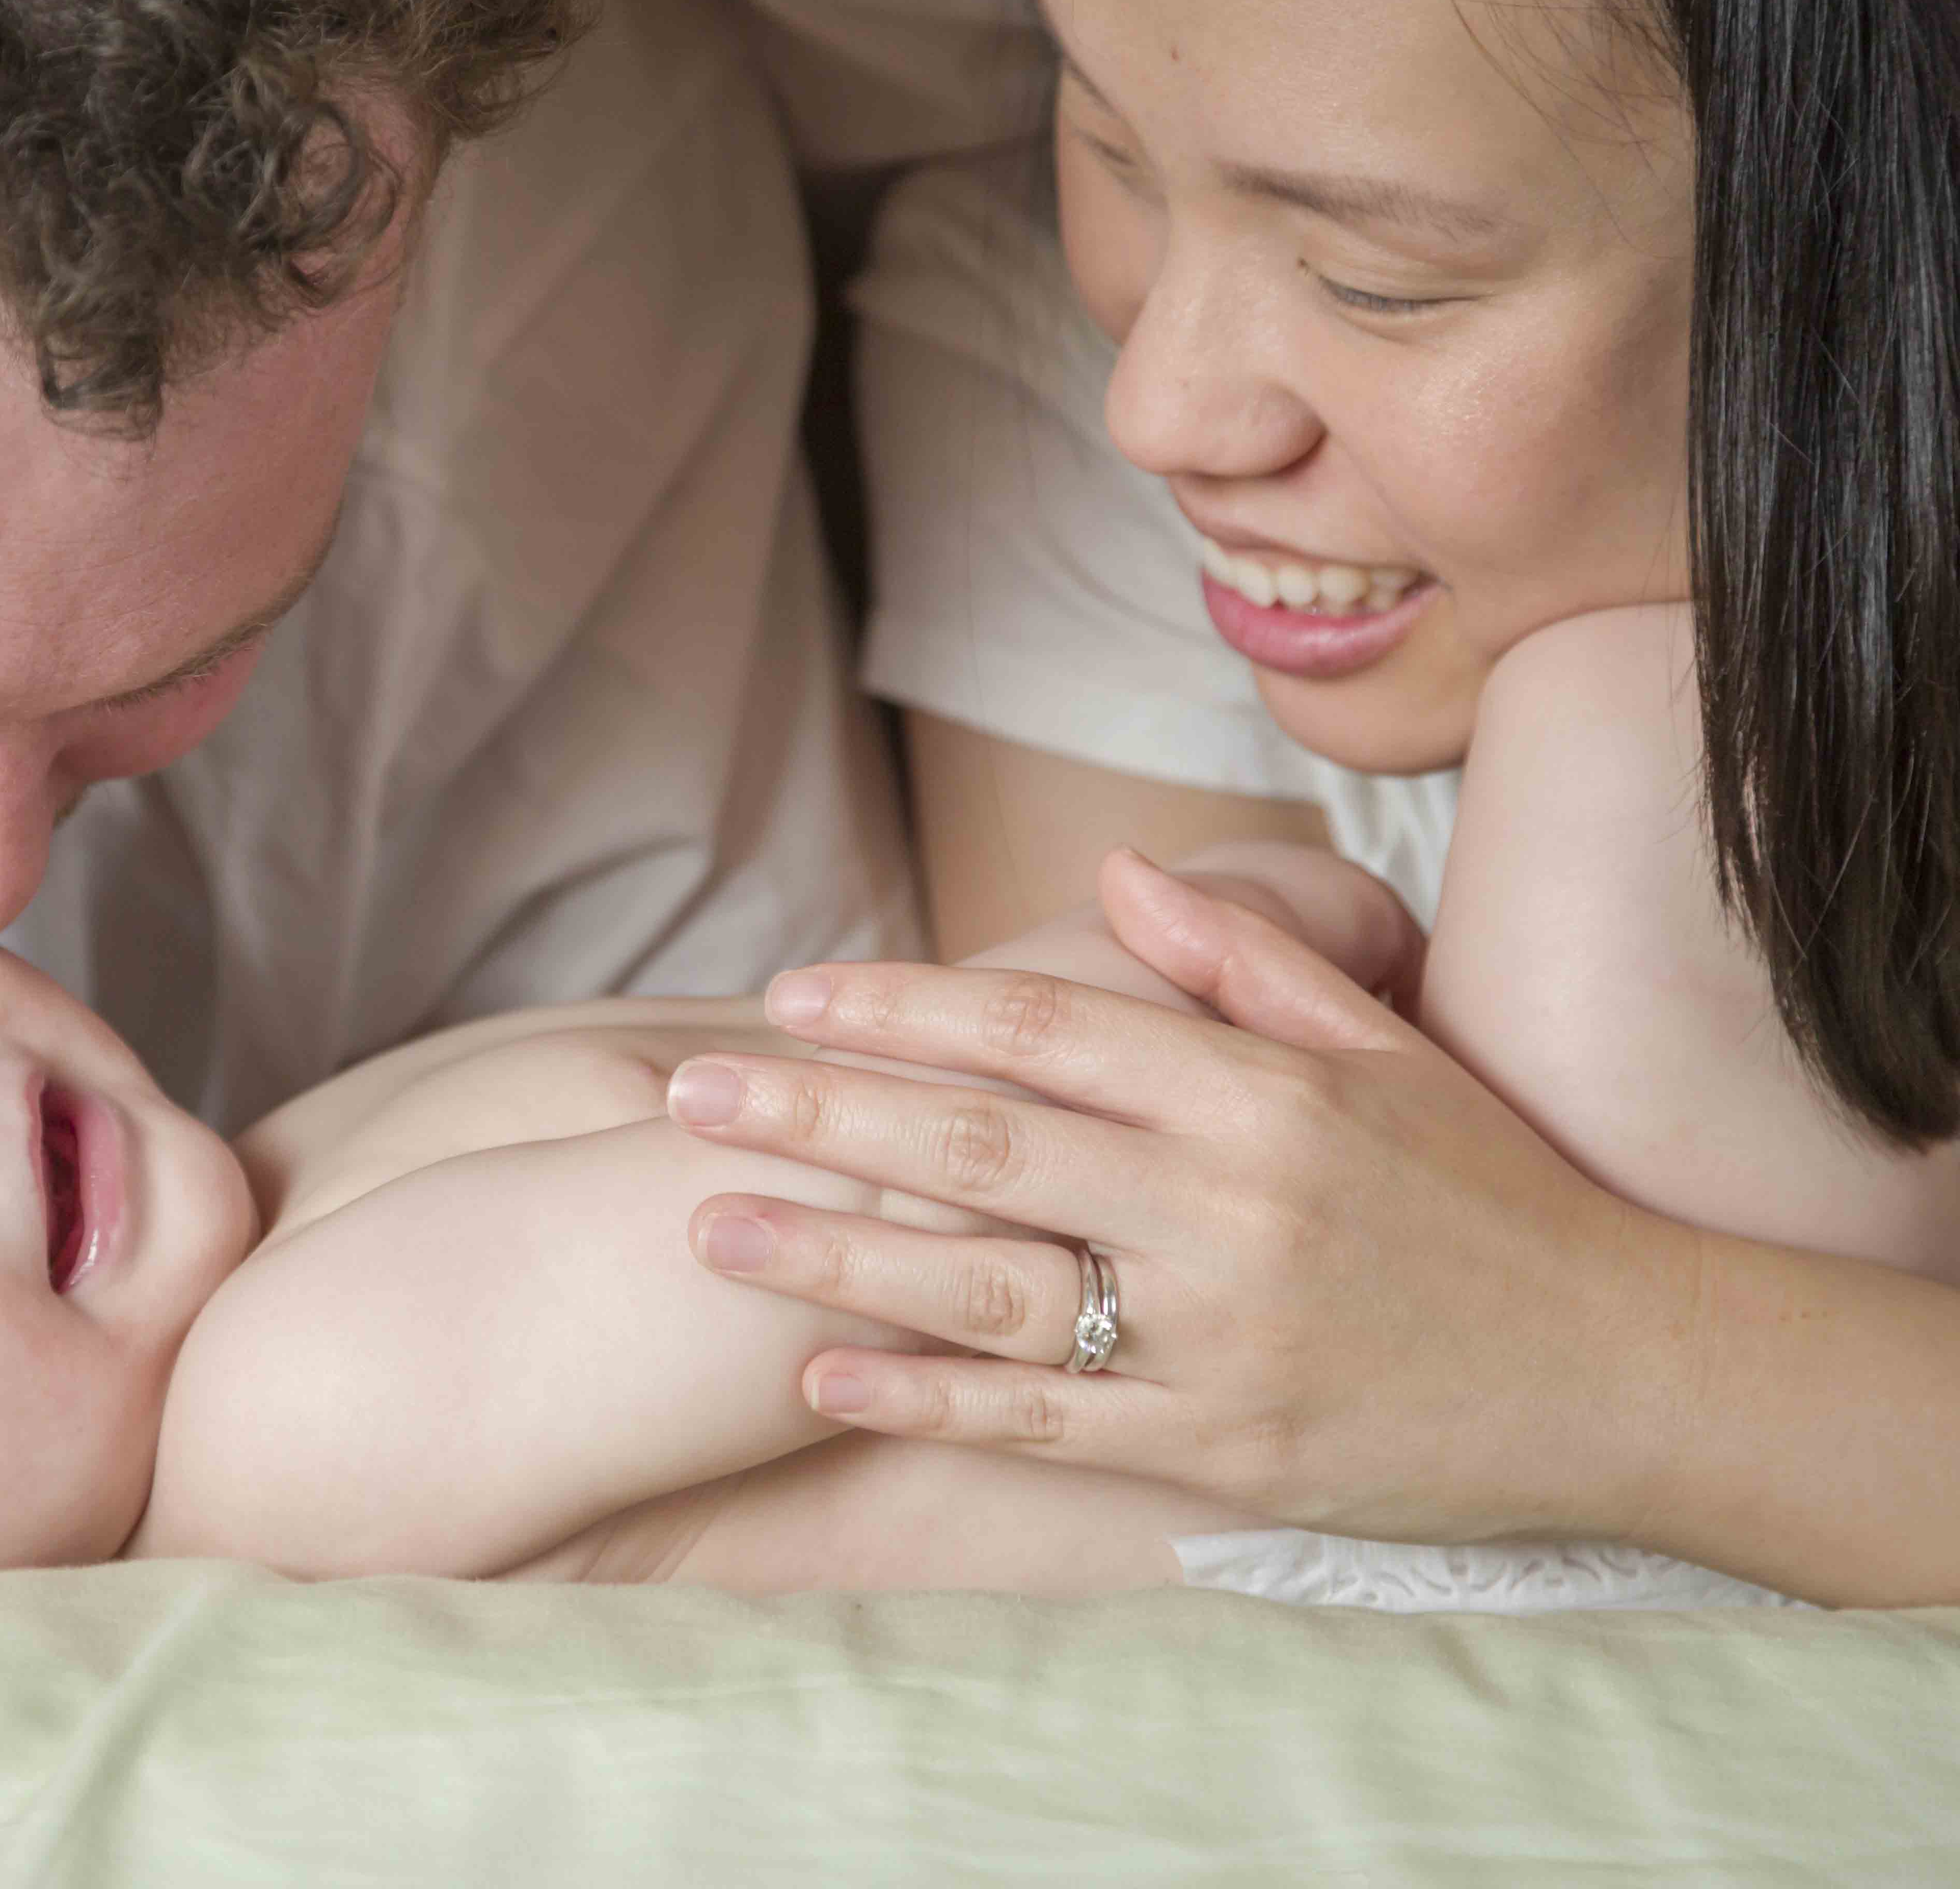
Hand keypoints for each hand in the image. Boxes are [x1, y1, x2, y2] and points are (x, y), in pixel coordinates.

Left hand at [666, 851, 1704, 1546]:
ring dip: (837, 1257)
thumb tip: (1111, 871)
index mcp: (1261, 1093)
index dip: (903, 1008)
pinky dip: (929, 1401)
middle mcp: (1227, 1206)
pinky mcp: (1225, 1448)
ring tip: (707, 1225)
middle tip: (689, 1094)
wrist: (1630, 1368)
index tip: (790, 994)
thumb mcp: (1388, 1051)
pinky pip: (1047, 1427)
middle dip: (823, 1115)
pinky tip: (821, 1374)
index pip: (1043, 1028)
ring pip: (990, 1288)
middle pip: (984, 1145)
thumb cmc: (1495, 1195)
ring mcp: (1221, 1336)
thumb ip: (1241, 961)